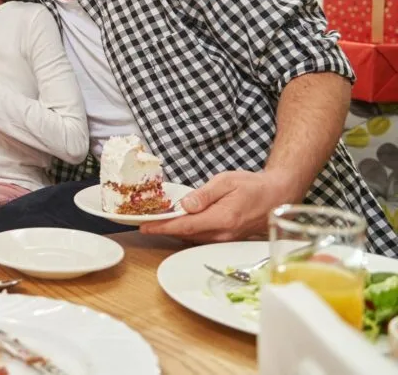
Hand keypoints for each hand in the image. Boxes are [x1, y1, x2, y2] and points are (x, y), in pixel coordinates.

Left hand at [140, 170, 294, 242]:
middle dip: (164, 228)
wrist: (277, 196)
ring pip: (193, 238)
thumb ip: (204, 194)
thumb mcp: (226, 181)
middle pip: (186, 235)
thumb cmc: (253, 186)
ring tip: (159, 220)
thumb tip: (185, 205)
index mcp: (222, 218)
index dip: (162, 227)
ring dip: (175, 231)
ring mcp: (226, 239)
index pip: (185, 226)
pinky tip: (181, 222)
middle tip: (146, 220)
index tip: (144, 227)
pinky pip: (202, 238)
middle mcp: (223, 233)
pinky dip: (188, 231)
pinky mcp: (227, 239)